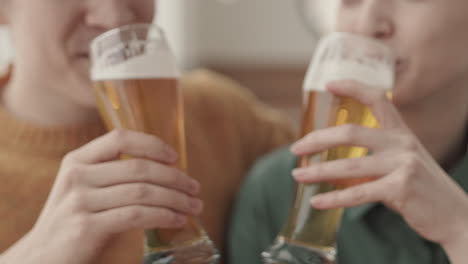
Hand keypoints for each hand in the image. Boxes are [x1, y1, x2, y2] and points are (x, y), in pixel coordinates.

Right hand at [1, 129, 201, 263]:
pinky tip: (178, 220)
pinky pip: (137, 215)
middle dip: (174, 177)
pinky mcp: (87, 226)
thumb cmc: (73, 220)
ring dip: (176, 199)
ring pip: (142, 192)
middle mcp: (77, 176)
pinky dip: (164, 216)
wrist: (40, 257)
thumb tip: (165, 171)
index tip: (174, 156)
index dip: (151, 144)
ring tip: (194, 206)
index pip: (119, 138)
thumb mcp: (84, 189)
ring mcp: (80, 201)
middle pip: (138, 168)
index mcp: (77, 160)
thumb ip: (112, 175)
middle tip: (195, 188)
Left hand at [291, 81, 467, 250]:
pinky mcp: (401, 188)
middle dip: (318, 139)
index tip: (329, 85)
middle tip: (296, 148)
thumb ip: (375, 155)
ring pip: (349, 165)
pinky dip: (334, 199)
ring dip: (318, 171)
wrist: (455, 215)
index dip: (353, 87)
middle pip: (350, 133)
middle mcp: (402, 143)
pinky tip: (317, 202)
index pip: (377, 99)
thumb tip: (333, 161)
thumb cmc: (421, 188)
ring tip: (297, 176)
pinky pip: (358, 193)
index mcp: (401, 132)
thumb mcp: (402, 161)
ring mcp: (402, 164)